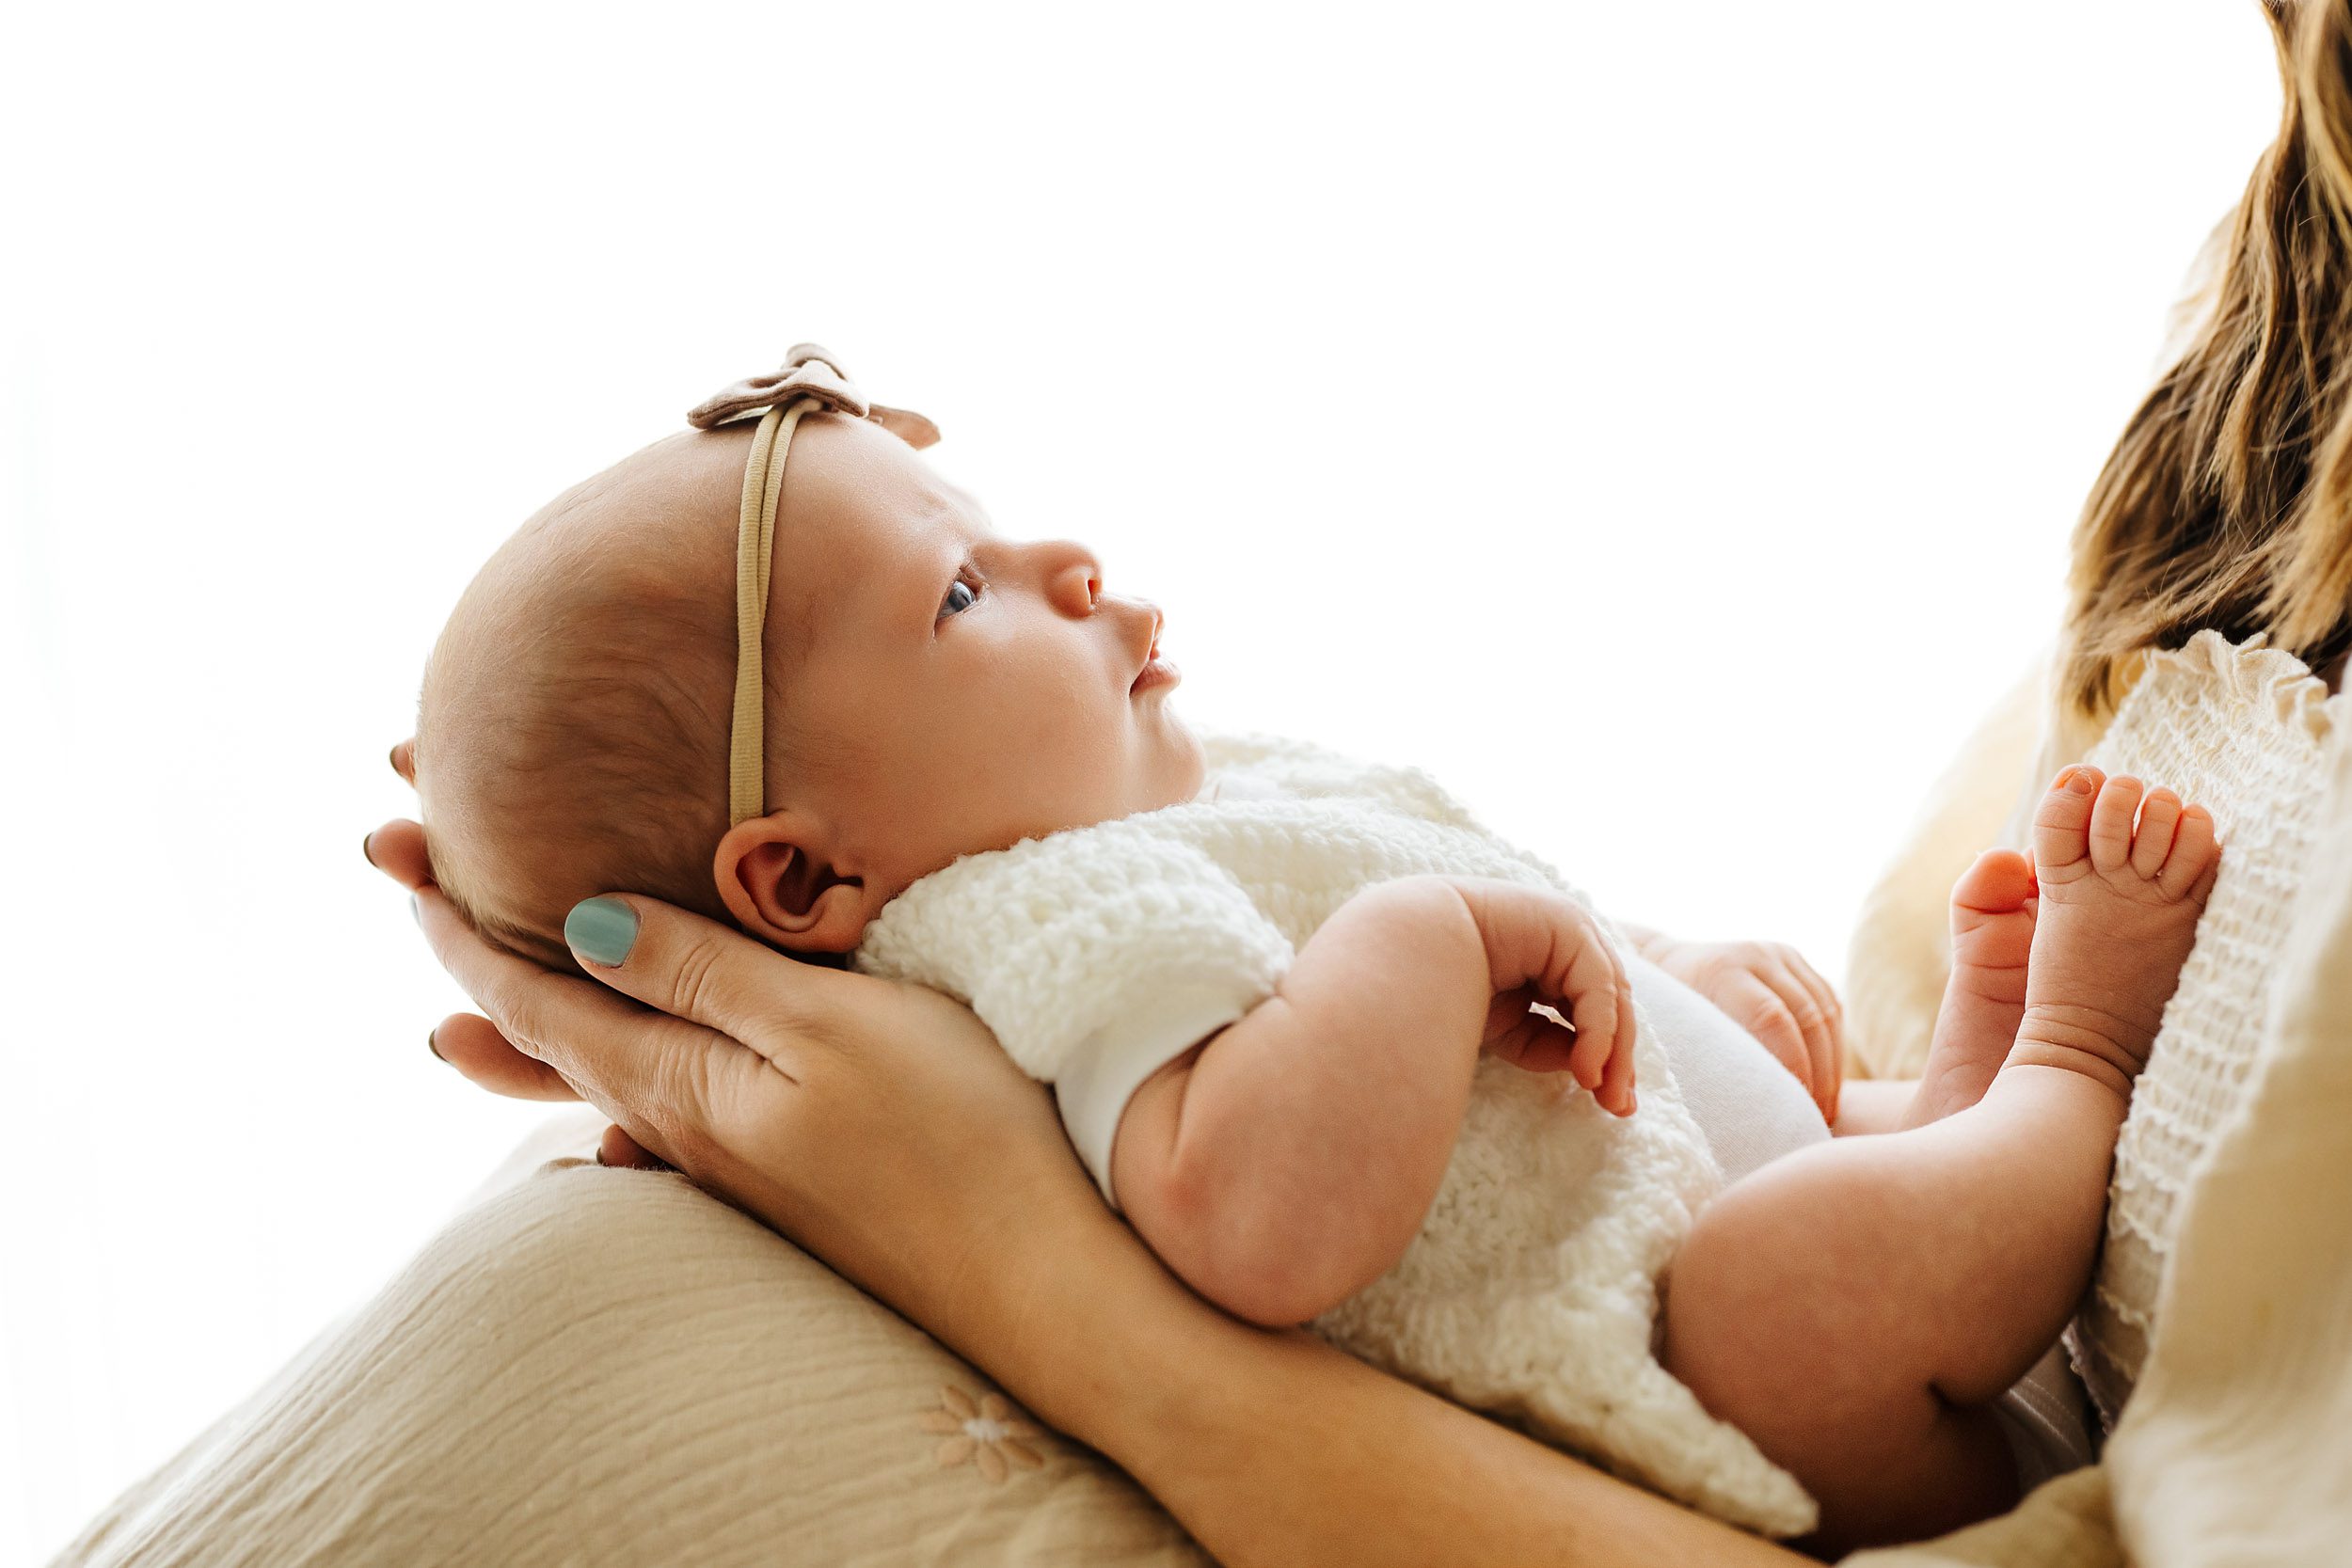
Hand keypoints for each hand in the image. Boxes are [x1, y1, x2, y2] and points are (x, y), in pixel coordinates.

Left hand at [362, 814, 1116, 1360]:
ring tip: (464, 1031)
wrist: (1037, 1280)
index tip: (403, 867)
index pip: (542, 996)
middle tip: (415, 912)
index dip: (468, 931)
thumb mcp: (825, 1024)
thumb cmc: (952, 1134)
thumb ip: (705, 972)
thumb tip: (579, 924)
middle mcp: (688, 1130)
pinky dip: (614, 1085)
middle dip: (481, 978)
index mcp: (682, 1081)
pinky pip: (667, 1119)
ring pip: (608, 1082)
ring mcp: (738, 1165)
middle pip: (557, 1041)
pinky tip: (610, 1120)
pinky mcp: (789, 1181)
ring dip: (535, 1036)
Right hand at [1447, 878, 1637, 1115]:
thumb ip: (1549, 1044)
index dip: (1603, 1054)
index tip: (1609, 1101)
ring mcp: (1570, 927)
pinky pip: (1598, 987)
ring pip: (1611, 996)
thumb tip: (1590, 1069)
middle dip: (1617, 1058)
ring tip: (1608, 1096)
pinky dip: (1598, 1033)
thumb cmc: (1447, 985)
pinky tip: (1587, 1070)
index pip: (1591, 1009)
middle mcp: (1566, 938)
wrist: (1409, 949)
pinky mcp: (1570, 926)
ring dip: (1614, 1051)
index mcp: (1549, 956)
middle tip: (1619, 1107)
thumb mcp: (1508, 1027)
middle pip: (1609, 1005)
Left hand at [1641, 936, 1843, 1123]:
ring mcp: (1780, 953)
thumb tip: (1748, 1111)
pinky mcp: (1796, 961)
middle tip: (1819, 1116)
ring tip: (1829, 1106)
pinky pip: (1831, 1004)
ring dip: (1833, 1063)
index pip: (1772, 1018)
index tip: (1799, 1106)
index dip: (1793, 1064)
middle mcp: (1756, 954)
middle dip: (1820, 1071)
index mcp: (1722, 969)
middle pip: (1808, 1015)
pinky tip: (1830, 1080)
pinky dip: (1834, 1044)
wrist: (1666, 964)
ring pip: (1828, 1010)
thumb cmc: (1667, 1014)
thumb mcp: (1677, 1031)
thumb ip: (1708, 1057)